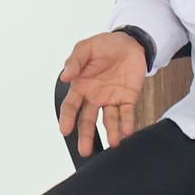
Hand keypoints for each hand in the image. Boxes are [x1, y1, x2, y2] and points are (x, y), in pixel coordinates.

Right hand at [57, 30, 147, 157]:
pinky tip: (127, 132)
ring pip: (109, 120)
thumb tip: (65, 77)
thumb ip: (75, 61)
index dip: (67, 118)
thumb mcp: (86, 47)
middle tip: (85, 151)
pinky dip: (127, 123)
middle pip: (88, 120)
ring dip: (111, 133)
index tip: (65, 130)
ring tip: (113, 143)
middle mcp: (95, 97)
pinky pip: (127, 113)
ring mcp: (112, 99)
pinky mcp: (128, 99)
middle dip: (87, 136)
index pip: (71, 106)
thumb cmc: (104, 45)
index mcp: (81, 86)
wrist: (130, 43)